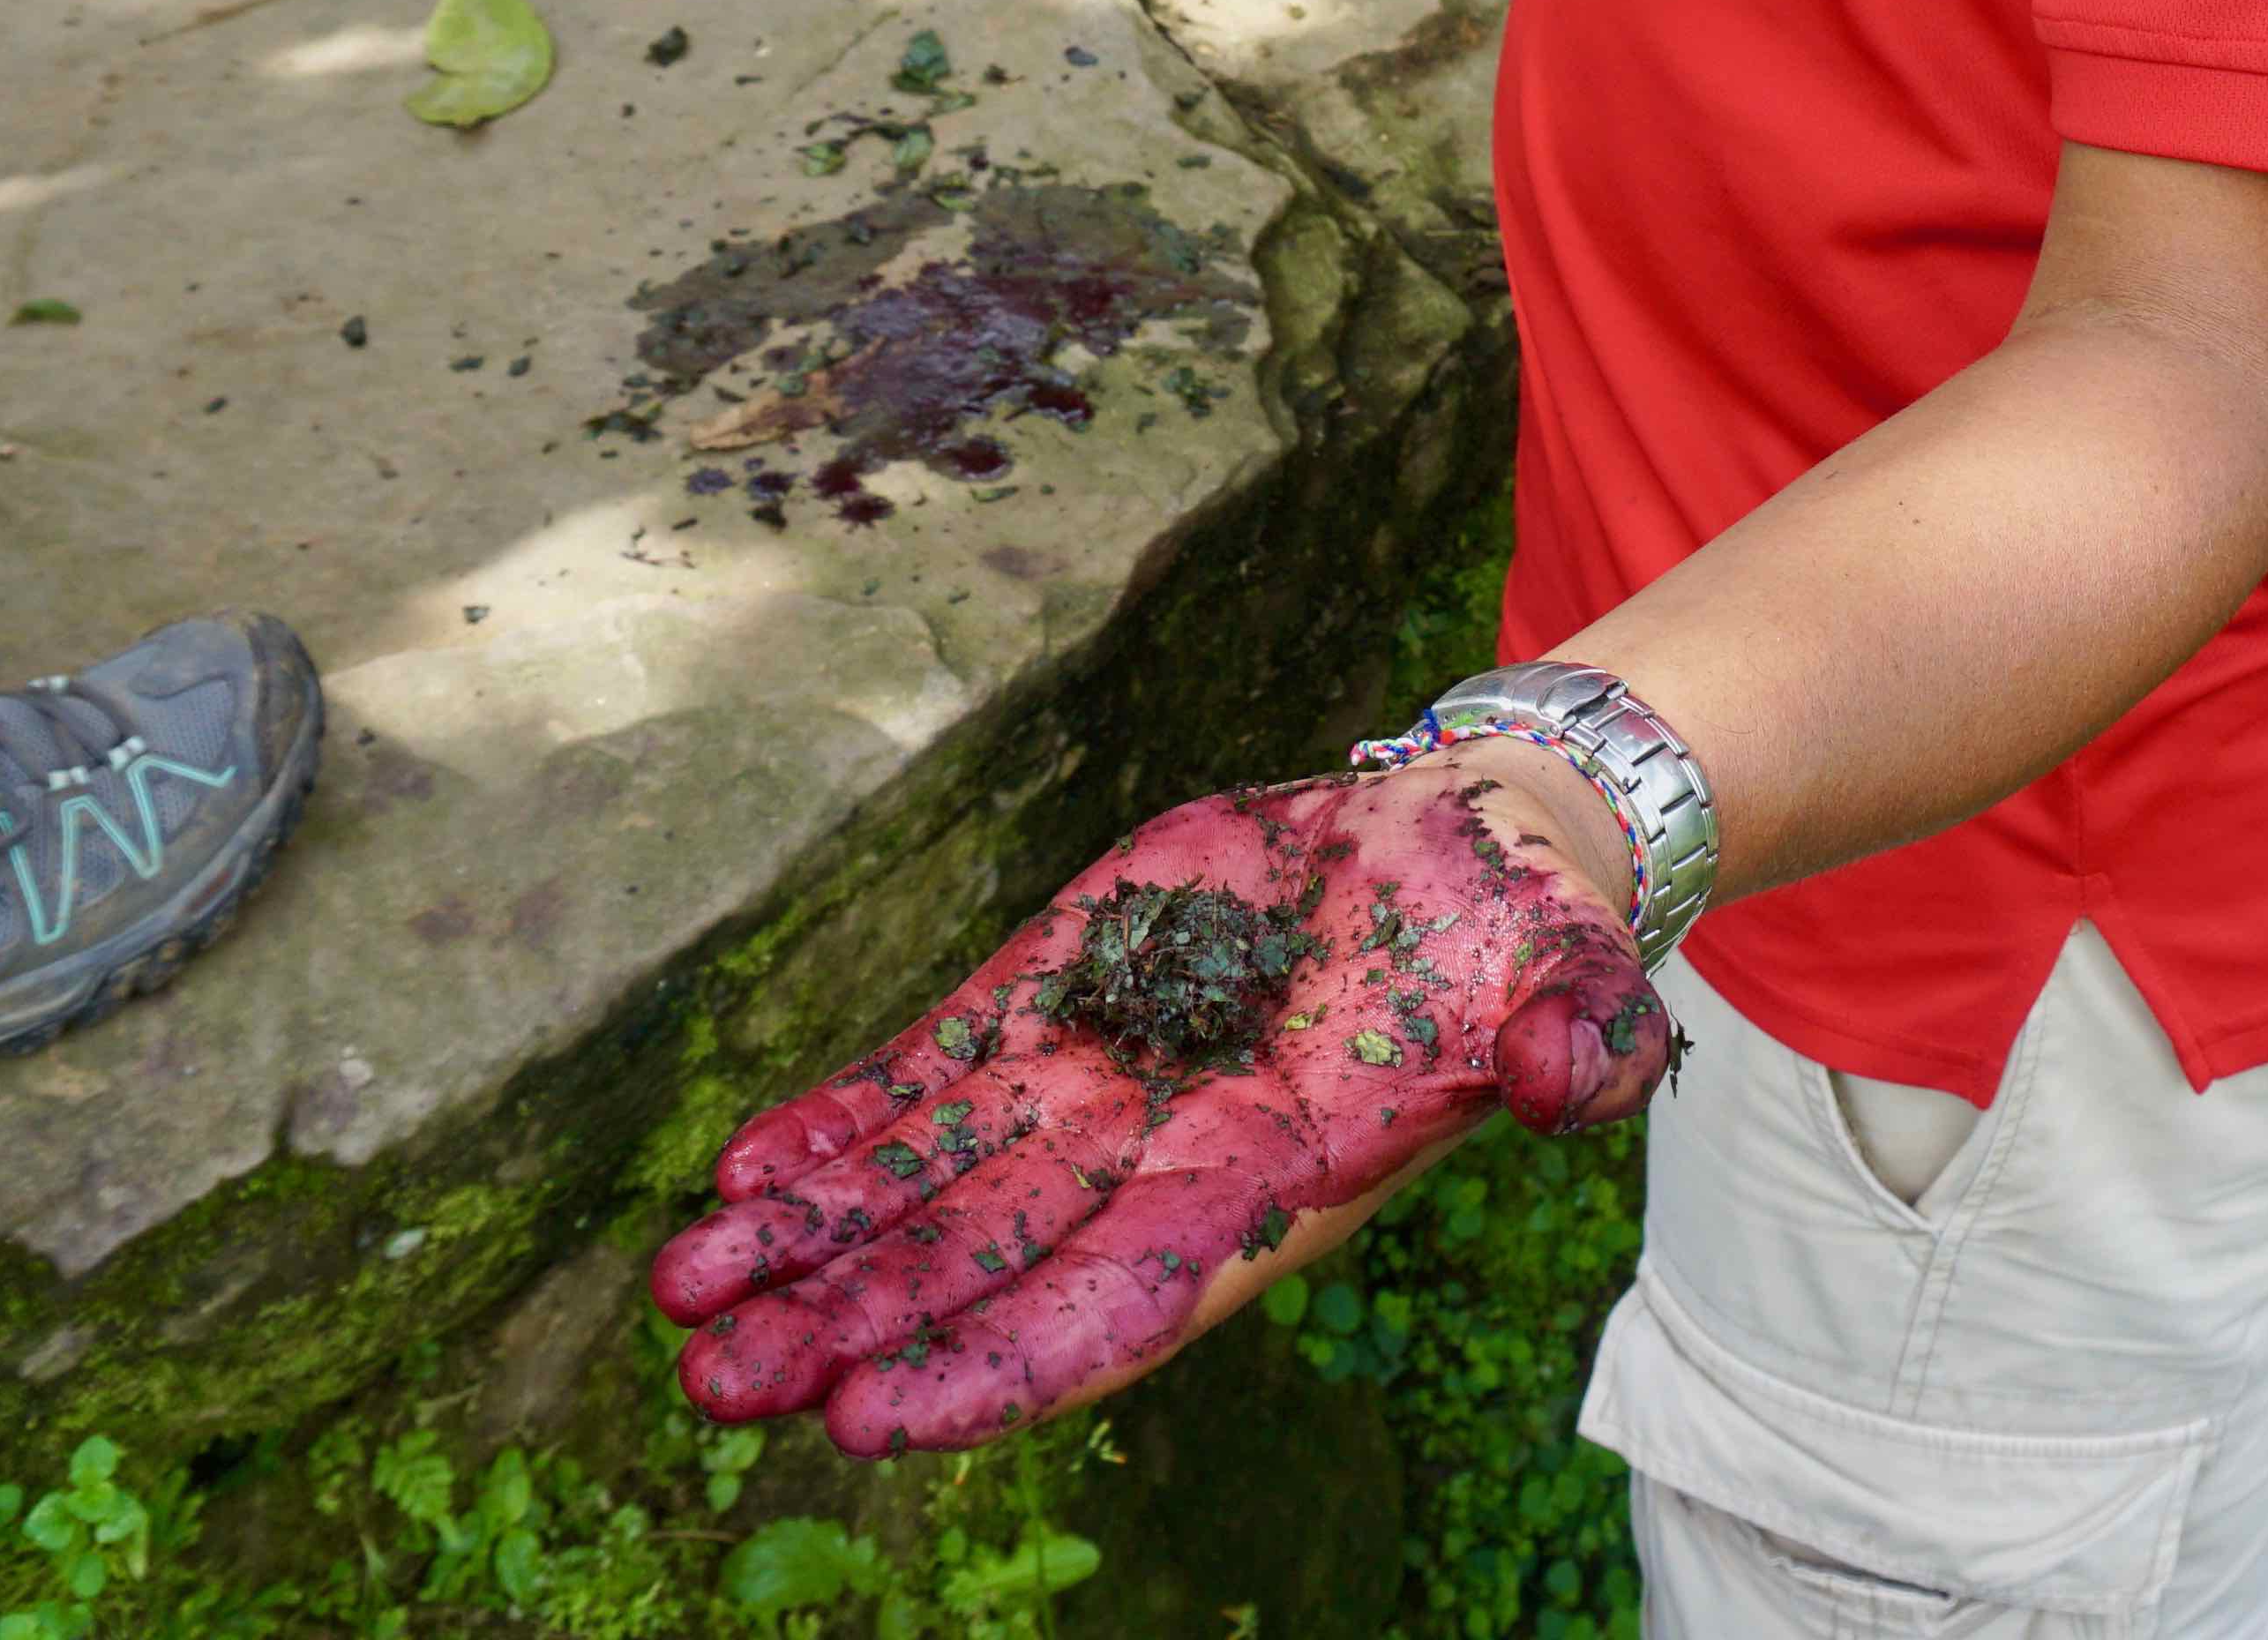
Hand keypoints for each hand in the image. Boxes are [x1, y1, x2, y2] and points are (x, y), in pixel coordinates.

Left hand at [651, 764, 1669, 1456]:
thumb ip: (1579, 1039)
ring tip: (687, 1296)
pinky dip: (841, 1125)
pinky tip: (745, 1177)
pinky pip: (932, 1076)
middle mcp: (1162, 1160)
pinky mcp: (1064, 992)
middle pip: (979, 1268)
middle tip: (719, 1381)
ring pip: (928, 1185)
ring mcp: (1100, 1079)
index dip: (990, 1366)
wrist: (1478, 850)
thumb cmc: (1536, 940)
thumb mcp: (1580, 983)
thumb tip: (1564, 1075)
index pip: (1108, 1309)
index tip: (867, 1417)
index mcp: (1270, 1187)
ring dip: (810, 1243)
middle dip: (848, 1326)